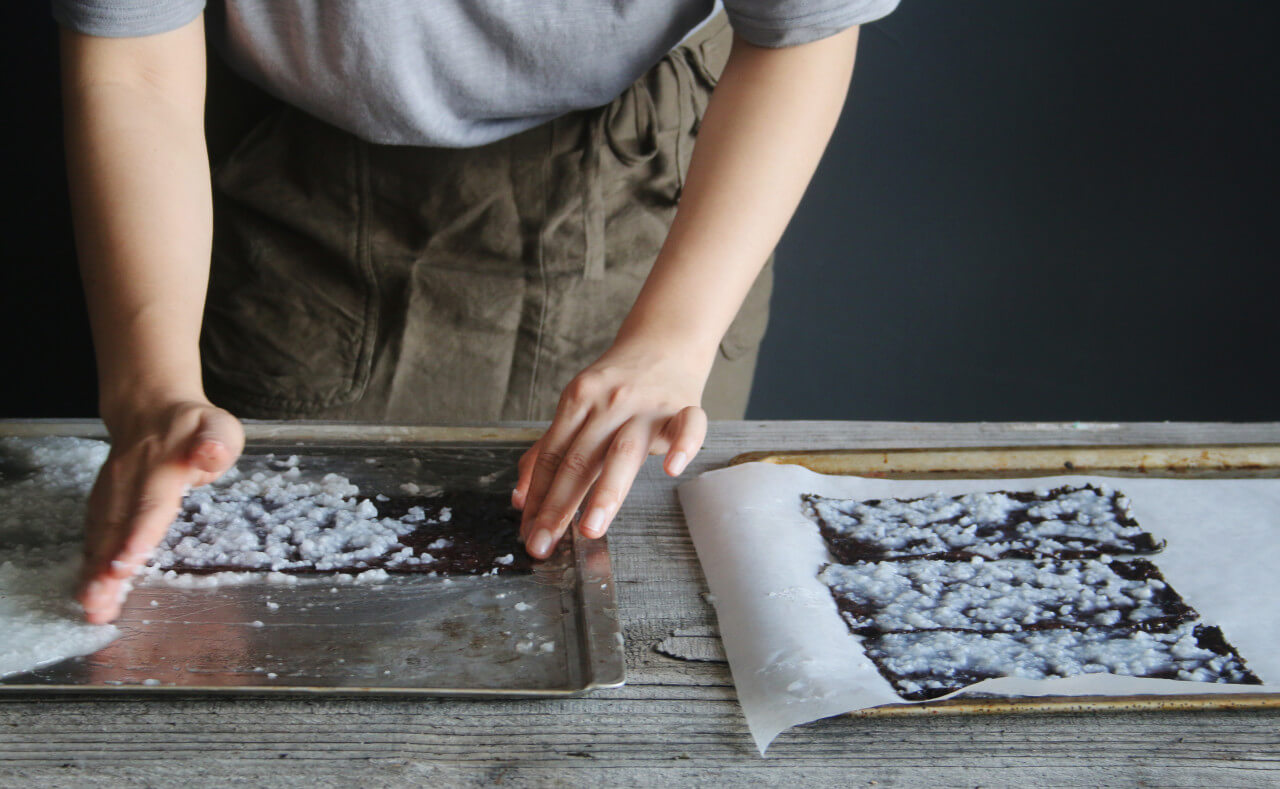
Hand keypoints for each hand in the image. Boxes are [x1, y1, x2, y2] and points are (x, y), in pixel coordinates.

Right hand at [79, 399, 242, 622]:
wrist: (149, 409)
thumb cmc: (193, 427)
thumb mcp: (218, 427)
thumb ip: (217, 443)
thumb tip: (211, 453)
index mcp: (162, 467)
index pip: (149, 505)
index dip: (136, 536)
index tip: (124, 564)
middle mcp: (129, 482)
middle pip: (117, 528)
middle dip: (106, 568)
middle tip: (98, 603)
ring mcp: (111, 492)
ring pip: (101, 535)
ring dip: (94, 572)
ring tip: (91, 606)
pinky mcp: (103, 503)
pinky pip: (95, 535)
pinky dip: (91, 563)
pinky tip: (89, 591)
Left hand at [513, 341, 708, 558]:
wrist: (664, 342)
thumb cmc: (617, 383)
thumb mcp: (576, 406)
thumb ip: (549, 450)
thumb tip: (521, 497)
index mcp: (577, 400)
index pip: (552, 456)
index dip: (537, 496)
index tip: (528, 532)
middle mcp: (608, 403)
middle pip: (580, 459)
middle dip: (558, 505)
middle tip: (544, 543)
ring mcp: (647, 406)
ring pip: (623, 451)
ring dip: (605, 492)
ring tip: (590, 528)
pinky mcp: (684, 407)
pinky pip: (687, 425)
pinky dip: (682, 445)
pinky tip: (671, 469)